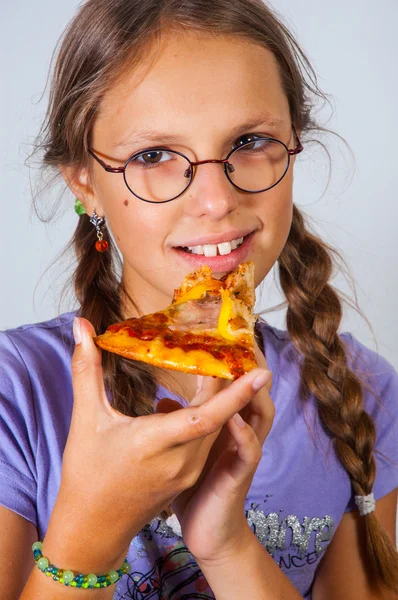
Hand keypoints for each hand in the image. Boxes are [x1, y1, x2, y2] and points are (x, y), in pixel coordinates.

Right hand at [42, 318, 269, 571]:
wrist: (93, 528)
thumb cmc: (85, 473)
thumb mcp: (85, 418)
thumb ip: (86, 368)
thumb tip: (81, 326)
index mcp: (155, 444)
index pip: (206, 416)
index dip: (236, 394)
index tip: (262, 372)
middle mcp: (180, 460)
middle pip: (216, 415)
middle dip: (229, 381)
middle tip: (237, 346)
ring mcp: (187, 471)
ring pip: (215, 427)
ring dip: (221, 398)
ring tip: (224, 363)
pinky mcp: (188, 476)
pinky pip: (207, 439)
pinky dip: (211, 415)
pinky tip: (204, 395)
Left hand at [158, 341, 273, 563]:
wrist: (208, 531)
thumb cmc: (195, 487)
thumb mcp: (183, 448)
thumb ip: (177, 421)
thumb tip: (162, 400)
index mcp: (224, 423)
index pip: (232, 383)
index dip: (232, 358)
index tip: (224, 330)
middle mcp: (239, 433)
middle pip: (254, 391)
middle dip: (252, 364)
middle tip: (244, 335)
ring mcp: (242, 454)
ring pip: (260, 415)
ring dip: (254, 392)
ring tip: (249, 367)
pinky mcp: (239, 477)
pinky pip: (249, 452)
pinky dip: (244, 435)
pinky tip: (234, 420)